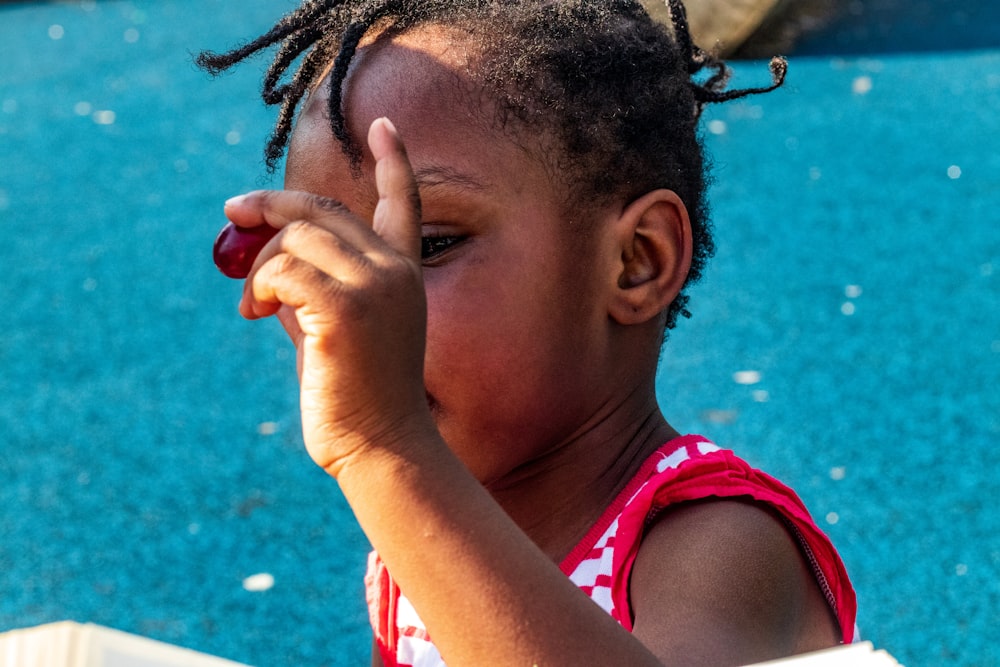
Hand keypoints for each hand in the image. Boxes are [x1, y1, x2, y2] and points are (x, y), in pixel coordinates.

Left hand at [222, 118, 433, 476]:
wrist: (380, 448)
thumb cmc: (355, 397)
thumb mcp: (333, 329)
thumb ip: (308, 287)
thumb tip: (259, 256)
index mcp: (402, 275)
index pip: (404, 203)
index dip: (393, 162)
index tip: (384, 125)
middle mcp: (396, 271)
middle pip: (322, 210)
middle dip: (271, 207)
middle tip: (233, 213)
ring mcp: (376, 285)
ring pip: (295, 238)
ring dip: (259, 266)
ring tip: (254, 307)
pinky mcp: (347, 306)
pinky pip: (281, 269)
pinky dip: (258, 286)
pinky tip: (255, 314)